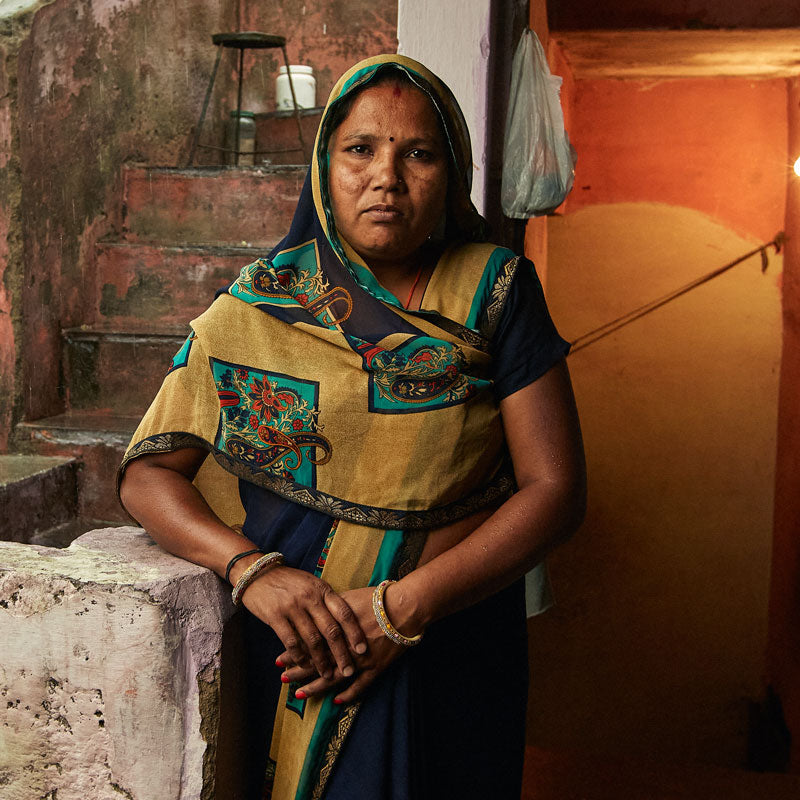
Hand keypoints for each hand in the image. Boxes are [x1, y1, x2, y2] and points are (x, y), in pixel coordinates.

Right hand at [240, 565, 366, 679]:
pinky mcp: (275, 615)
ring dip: (321, 660)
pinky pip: (291, 641)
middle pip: (331, 630)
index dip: (355, 633)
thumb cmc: (289, 581)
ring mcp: (293, 606)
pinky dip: (299, 656)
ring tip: (327, 674)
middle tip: (349, 671)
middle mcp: (310, 597)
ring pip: (312, 639)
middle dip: (341, 653)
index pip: (344, 613)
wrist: (258, 573)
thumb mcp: (312, 584)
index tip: (363, 650)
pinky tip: (304, 665)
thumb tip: (345, 622)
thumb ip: (326, 600)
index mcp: (322, 589)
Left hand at [276, 585, 412, 703]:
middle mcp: (346, 648)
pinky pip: (361, 686)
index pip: (310, 645)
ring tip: (299, 695)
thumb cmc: (377, 599)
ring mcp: (361, 660)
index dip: (294, 652)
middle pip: (318, 662)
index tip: (279, 659)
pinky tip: (335, 701)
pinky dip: (349, 694)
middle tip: (283, 678)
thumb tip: (313, 609)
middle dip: (299, 670)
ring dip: (316, 687)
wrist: (404, 607)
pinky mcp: (376, 667)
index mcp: (337, 630)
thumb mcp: (348, 598)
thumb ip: (330, 607)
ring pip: (334, 678)